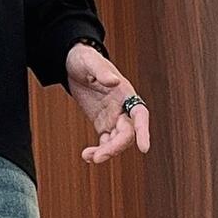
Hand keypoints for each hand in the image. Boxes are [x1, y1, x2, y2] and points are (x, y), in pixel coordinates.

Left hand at [65, 43, 149, 164]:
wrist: (72, 64)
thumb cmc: (84, 59)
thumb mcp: (90, 61)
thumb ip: (102, 71)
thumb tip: (114, 81)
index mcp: (125, 93)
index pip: (140, 114)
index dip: (143, 131)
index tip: (144, 148)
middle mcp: (123, 108)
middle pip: (127, 134)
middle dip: (115, 147)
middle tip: (98, 157)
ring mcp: (113, 118)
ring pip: (117, 142)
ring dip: (106, 153)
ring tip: (88, 156)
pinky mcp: (102, 124)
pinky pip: (105, 142)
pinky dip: (98, 151)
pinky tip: (87, 156)